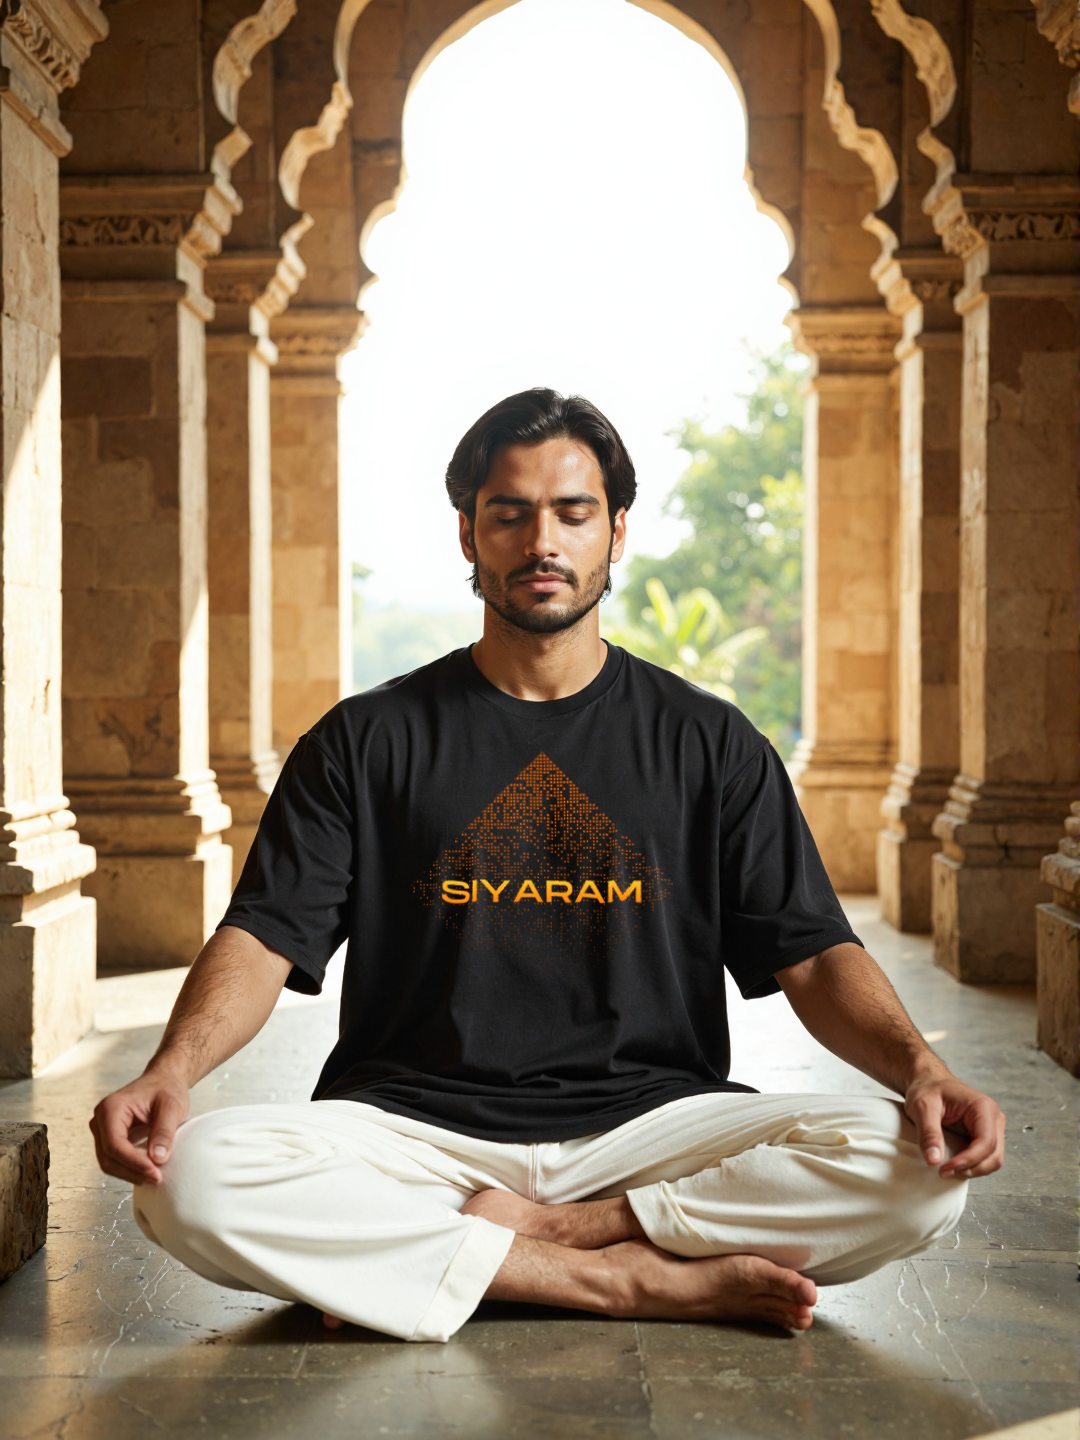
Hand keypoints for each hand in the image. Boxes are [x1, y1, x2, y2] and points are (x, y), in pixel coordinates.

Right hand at [90, 1068, 189, 1186]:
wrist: (164, 1080)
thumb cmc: (167, 1089)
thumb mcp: (172, 1107)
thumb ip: (164, 1132)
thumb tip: (158, 1159)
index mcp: (110, 1108)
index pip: (114, 1144)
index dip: (133, 1163)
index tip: (155, 1173)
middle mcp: (100, 1120)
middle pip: (108, 1157)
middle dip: (131, 1172)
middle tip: (157, 1179)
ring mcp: (103, 1130)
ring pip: (109, 1162)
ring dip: (130, 1173)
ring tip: (155, 1177)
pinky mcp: (110, 1138)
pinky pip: (115, 1159)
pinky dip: (130, 1168)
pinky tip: (148, 1171)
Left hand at [904, 1072, 1004, 1178]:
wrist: (927, 1081)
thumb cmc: (928, 1088)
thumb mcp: (922, 1107)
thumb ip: (929, 1133)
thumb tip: (934, 1159)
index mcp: (983, 1107)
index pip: (986, 1142)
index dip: (969, 1160)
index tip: (946, 1168)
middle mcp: (993, 1118)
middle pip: (994, 1155)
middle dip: (972, 1168)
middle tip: (945, 1172)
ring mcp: (991, 1128)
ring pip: (992, 1160)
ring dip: (973, 1169)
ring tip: (948, 1169)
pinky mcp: (983, 1136)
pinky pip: (984, 1158)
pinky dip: (971, 1165)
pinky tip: (955, 1165)